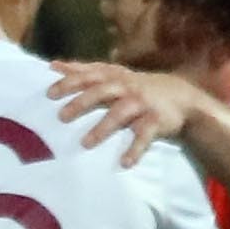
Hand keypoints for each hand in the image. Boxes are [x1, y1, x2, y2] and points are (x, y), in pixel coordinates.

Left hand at [42, 61, 193, 165]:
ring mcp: (142, 103)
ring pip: (120, 114)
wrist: (179, 97)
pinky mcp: (156, 121)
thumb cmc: (135, 87)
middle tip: (62, 117)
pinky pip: (144, 136)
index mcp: (113, 76)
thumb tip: (53, 66)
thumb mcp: (112, 75)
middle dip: (81, 103)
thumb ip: (84, 71)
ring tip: (86, 143)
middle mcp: (127, 87)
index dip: (69, 82)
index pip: (88, 75)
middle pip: (102, 91)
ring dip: (102, 129)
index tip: (50, 94)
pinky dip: (135, 149)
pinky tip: (124, 163)